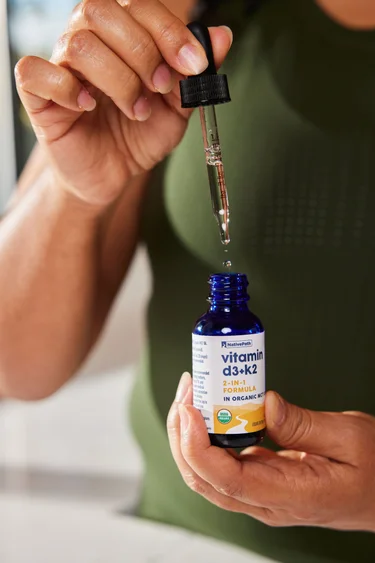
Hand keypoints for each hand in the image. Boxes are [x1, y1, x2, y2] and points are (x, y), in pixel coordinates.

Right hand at [15, 0, 231, 205]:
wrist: (114, 175)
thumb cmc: (139, 137)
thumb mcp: (176, 110)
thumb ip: (195, 76)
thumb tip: (221, 36)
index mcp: (121, 36)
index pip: (138, 6)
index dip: (169, 31)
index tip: (193, 65)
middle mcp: (88, 41)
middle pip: (102, 13)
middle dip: (142, 52)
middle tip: (159, 88)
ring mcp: (61, 67)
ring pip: (79, 44)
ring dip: (118, 80)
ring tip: (136, 110)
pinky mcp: (39, 97)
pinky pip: (35, 73)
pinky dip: (67, 89)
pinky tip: (88, 108)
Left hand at [167, 373, 374, 531]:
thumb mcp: (349, 438)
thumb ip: (303, 424)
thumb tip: (262, 404)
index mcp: (290, 497)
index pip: (226, 481)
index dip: (197, 446)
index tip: (189, 409)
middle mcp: (267, 502)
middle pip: (204, 478)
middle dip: (183, 433)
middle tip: (188, 388)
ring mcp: (262, 492)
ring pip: (208, 472)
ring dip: (191, 432)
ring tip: (193, 392)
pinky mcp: (262, 478)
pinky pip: (224, 461)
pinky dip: (208, 434)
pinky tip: (211, 407)